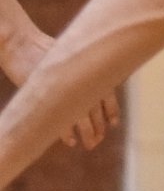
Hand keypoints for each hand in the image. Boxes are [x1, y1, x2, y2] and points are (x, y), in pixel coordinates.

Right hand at [0, 29, 118, 149]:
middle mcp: (81, 83)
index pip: (108, 97)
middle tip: (98, 140)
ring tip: (90, 144)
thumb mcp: (72, 57)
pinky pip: (60, 120)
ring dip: (88, 133)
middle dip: (99, 128)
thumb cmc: (46, 50)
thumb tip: (96, 84)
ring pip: (82, 119)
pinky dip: (66, 132)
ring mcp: (65, 91)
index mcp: (90, 72)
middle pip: (96, 111)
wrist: (23, 45)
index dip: (111, 112)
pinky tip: (70, 141)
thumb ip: (84, 72)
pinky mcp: (47, 97)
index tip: (113, 124)